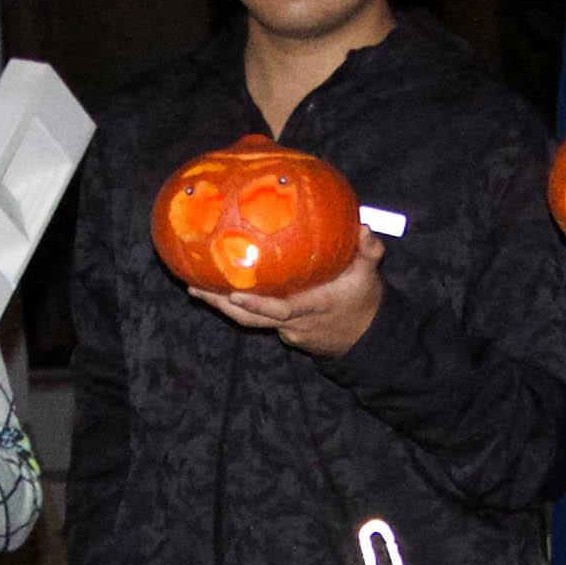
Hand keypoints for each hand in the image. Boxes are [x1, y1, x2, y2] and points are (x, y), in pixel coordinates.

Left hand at [198, 233, 385, 357]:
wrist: (364, 338)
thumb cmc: (363, 302)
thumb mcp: (369, 276)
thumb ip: (368, 251)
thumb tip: (364, 227)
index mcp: (314, 307)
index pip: (282, 309)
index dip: (258, 304)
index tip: (234, 293)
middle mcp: (295, 322)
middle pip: (253, 319)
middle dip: (222, 305)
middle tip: (196, 288)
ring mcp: (286, 330)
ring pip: (249, 322)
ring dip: (221, 306)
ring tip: (196, 289)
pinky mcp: (282, 331)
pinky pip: (256, 320)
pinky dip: (236, 307)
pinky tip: (217, 291)